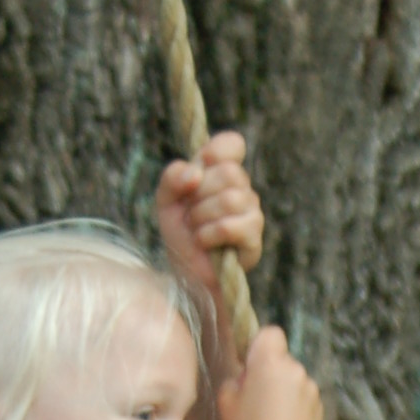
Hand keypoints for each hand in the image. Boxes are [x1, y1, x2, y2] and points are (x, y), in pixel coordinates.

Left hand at [156, 131, 263, 294]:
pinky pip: (231, 227)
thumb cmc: (179, 235)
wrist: (186, 274)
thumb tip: (194, 172)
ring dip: (201, 218)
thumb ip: (172, 178)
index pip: (233, 144)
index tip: (199, 166)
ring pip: (230, 199)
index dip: (216, 151)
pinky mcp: (253, 240)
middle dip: (199, 195)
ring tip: (196, 231)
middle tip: (190, 215)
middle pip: (230, 172)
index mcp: (223, 174)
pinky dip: (208, 235)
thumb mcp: (165, 201)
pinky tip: (204, 244)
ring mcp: (252, 214)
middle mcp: (242, 190)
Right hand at [215, 326, 321, 419]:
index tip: (251, 366)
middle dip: (269, 372)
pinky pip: (302, 397)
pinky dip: (294, 407)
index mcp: (270, 361)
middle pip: (280, 359)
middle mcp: (295, 368)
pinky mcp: (319, 405)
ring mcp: (310, 387)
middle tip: (254, 400)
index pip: (271, 332)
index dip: (260, 345)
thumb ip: (234, 380)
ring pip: (292, 379)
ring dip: (282, 391)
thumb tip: (246, 378)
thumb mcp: (226, 403)